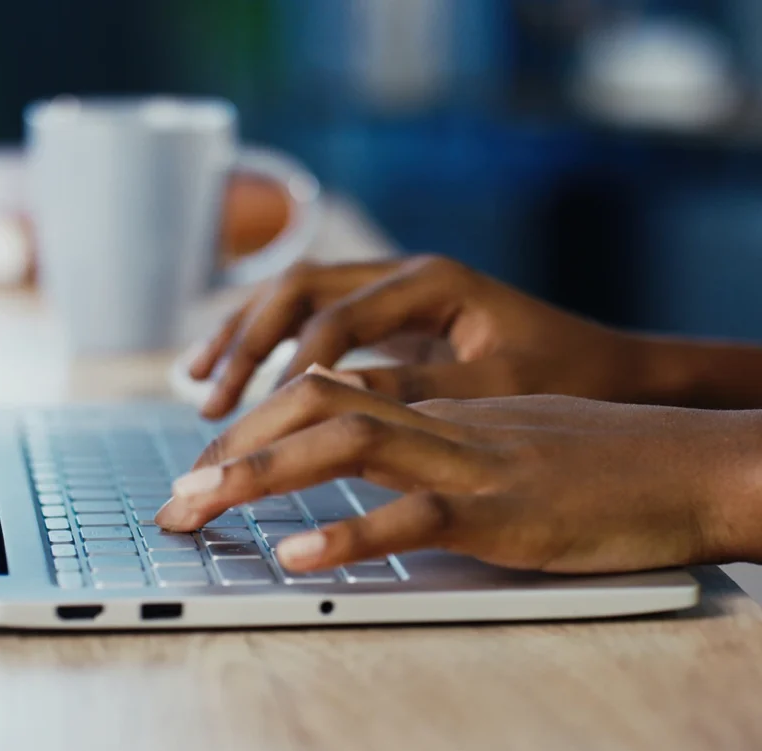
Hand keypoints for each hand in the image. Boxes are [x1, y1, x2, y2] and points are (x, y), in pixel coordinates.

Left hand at [155, 373, 761, 573]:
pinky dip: (354, 535)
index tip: (209, 466)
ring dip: (265, 475)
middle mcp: (445, 423)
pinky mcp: (508, 511)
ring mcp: (474, 463)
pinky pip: (419, 516)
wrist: (687, 461)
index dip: (257, 424)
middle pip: (317, 405)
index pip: (328, 393)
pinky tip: (300, 556)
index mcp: (440, 407)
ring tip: (199, 507)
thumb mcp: (502, 441)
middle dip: (235, 445)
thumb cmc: (599, 459)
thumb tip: (376, 468)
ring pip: (351, 445)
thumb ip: (438, 447)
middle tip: (176, 495)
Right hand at [190, 256, 640, 418]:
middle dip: (246, 344)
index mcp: (432, 281)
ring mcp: (394, 293)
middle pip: (299, 290)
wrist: (606, 366)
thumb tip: (331, 401)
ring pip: (296, 299)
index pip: (338, 318)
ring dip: (244, 338)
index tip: (253, 419)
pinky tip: (244, 378)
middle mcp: (405, 275)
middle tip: (209, 400)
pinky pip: (315, 323)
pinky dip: (272, 348)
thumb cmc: (565, 373)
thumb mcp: (497, 386)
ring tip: (199, 384)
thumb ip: (417, 389)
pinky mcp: (391, 321)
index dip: (289, 367)